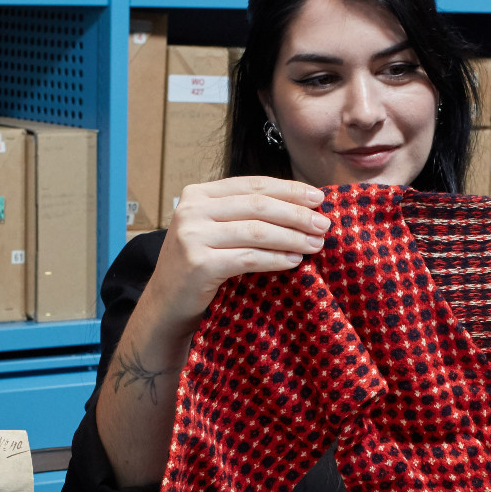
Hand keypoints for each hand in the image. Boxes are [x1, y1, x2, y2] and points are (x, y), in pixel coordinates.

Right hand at [142, 175, 330, 334]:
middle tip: (324, 224)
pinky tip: (295, 261)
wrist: (166, 306)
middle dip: (296, 214)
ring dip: (292, 237)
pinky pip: (248, 258)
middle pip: (257, 206)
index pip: (252, 185)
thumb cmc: (199, 268)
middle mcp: (191, 210)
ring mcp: (192, 236)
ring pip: (256, 231)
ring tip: (316, 244)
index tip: (317, 198)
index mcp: (197, 194)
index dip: (288, 189)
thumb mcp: (215, 231)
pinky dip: (276, 259)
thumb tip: (300, 206)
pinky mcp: (198, 264)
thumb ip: (243, 215)